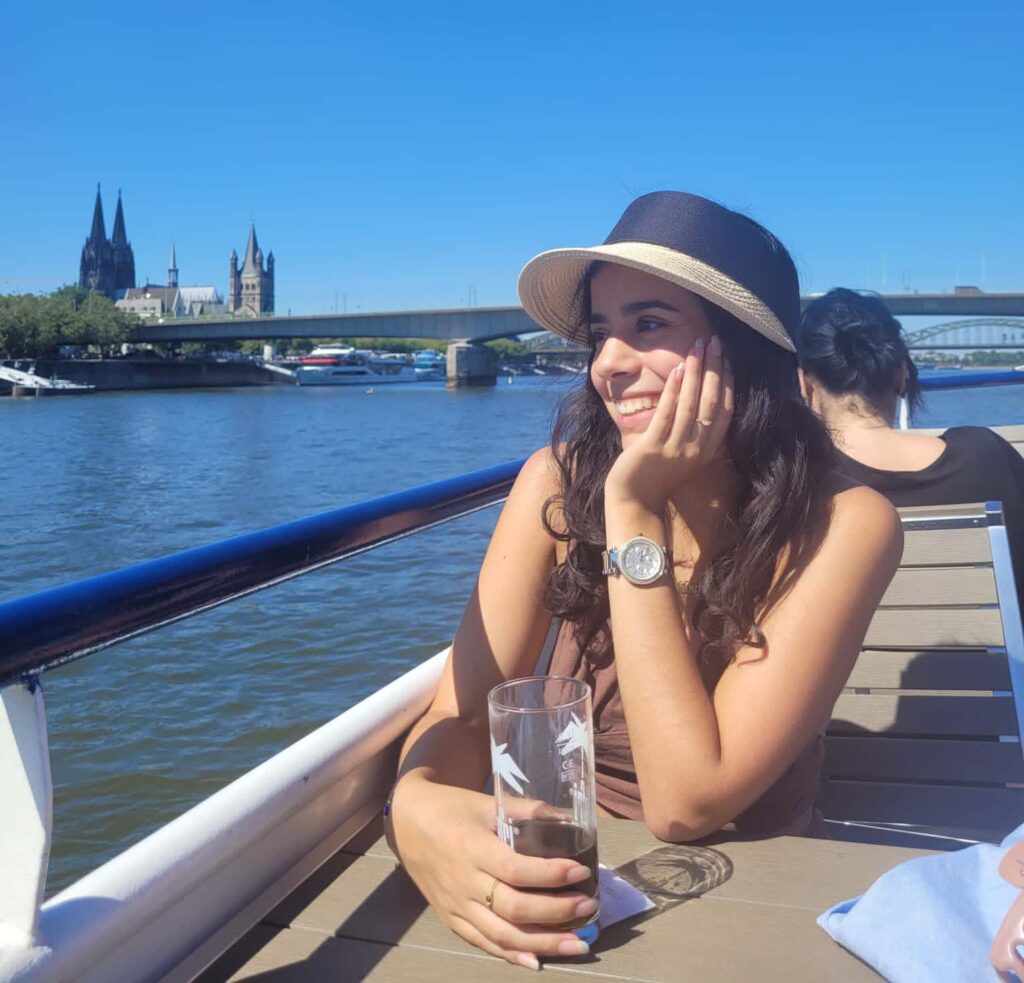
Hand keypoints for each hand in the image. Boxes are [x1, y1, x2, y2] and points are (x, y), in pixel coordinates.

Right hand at [389, 778, 596, 968]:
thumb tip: (567, 820)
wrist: (407, 823)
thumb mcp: (486, 802)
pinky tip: (538, 961)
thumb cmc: (450, 808)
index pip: (516, 870)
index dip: (551, 875)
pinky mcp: (451, 918)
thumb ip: (525, 810)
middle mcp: (464, 882)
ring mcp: (456, 905)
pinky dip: (511, 955)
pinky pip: (482, 943)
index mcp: (472, 848)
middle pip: (514, 909)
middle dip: (557, 912)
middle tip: (589, 906)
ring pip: (502, 934)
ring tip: (579, 942)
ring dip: (544, 943)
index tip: (581, 871)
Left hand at [604, 334, 733, 513]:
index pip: (724, 409)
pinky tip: (676, 369)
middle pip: (712, 401)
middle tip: (715, 341)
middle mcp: (696, 449)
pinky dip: (673, 390)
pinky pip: (667, 414)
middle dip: (715, 368)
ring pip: (691, 404)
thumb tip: (699, 397)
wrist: (634, 502)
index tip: (727, 357)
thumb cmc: (655, 474)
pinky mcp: (653, 448)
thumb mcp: (683, 453)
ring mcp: (676, 450)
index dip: (728, 381)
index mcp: (707, 450)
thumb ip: (694, 431)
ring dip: (695, 372)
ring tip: (697, 347)